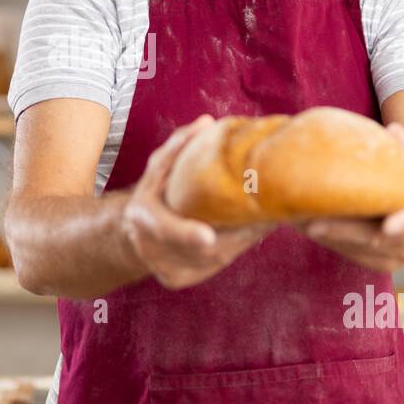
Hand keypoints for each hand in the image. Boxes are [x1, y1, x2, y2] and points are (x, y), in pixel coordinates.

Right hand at [121, 115, 274, 289]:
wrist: (134, 234)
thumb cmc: (153, 194)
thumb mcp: (159, 166)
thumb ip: (180, 144)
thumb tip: (207, 122)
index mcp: (144, 218)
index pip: (167, 229)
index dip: (187, 234)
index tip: (207, 236)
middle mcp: (152, 249)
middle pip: (203, 249)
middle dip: (240, 232)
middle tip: (270, 212)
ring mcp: (166, 269)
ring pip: (216, 259)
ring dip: (245, 240)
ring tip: (268, 219)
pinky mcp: (179, 280)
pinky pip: (216, 267)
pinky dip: (236, 249)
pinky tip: (249, 233)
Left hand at [299, 122, 403, 272]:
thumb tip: (394, 131)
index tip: (389, 227)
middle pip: (373, 239)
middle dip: (343, 232)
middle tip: (311, 224)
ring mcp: (392, 258)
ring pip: (356, 250)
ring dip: (326, 236)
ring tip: (296, 219)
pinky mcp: (375, 263)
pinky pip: (349, 253)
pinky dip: (327, 239)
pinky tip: (302, 225)